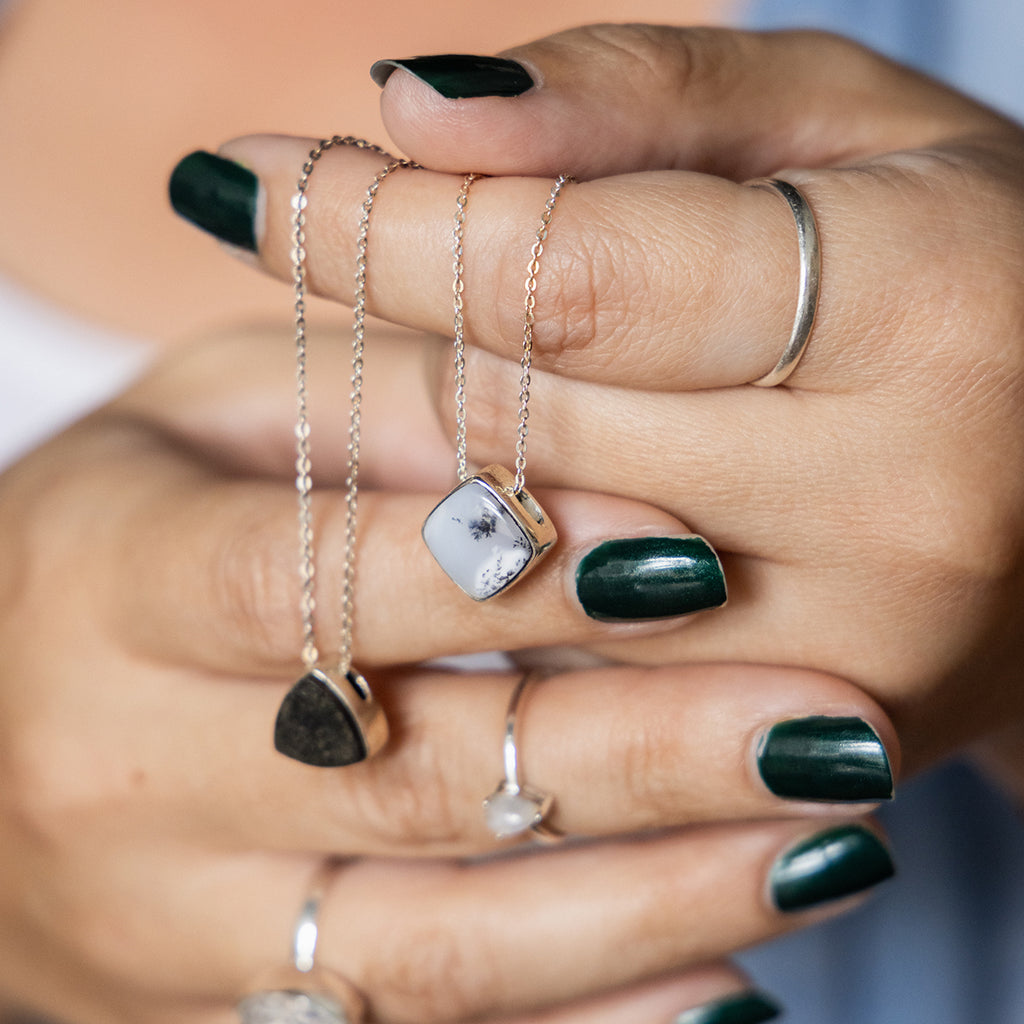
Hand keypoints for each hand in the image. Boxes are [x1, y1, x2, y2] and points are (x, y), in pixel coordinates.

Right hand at [0, 327, 895, 1022]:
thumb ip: (367, 408)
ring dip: (651, 904)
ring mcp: (168, 933)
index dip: (505, 575)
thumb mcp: (205, 421)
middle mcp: (126, 780)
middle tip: (827, 725)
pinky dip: (582, 1022)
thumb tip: (554, 438)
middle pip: (412, 778)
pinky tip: (722, 986)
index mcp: (106, 586)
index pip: (317, 586)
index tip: (691, 557)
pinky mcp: (219, 1017)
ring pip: (439, 944)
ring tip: (823, 849)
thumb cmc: (115, 528)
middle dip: (639, 752)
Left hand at [191, 26, 1023, 784]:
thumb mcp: (833, 126)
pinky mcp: (794, 743)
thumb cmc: (960, 262)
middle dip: (386, 339)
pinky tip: (463, 503)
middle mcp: (898, 513)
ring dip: (408, 467)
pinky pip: (565, 665)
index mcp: (930, 313)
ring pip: (516, 563)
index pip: (566, 278)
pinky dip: (482, 580)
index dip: (381, 224)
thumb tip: (410, 110)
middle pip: (522, 427)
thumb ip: (629, 100)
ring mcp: (843, 663)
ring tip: (381, 382)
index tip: (242, 185)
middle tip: (318, 262)